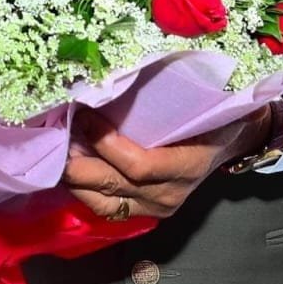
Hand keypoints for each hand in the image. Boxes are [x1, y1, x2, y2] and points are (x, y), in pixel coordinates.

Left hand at [63, 105, 272, 220]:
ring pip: (104, 203)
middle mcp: (169, 194)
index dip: (106, 144)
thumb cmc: (212, 115)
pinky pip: (107, 208)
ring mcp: (155, 208)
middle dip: (77, 163)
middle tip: (53, 134)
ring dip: (74, 179)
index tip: (83, 115)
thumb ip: (171, 94)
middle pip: (113, 186)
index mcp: (187, 166)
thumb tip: (125, 71)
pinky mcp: (144, 212)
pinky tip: (68, 167)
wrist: (229, 142)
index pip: (140, 166)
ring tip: (55, 150)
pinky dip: (83, 190)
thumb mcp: (203, 103)